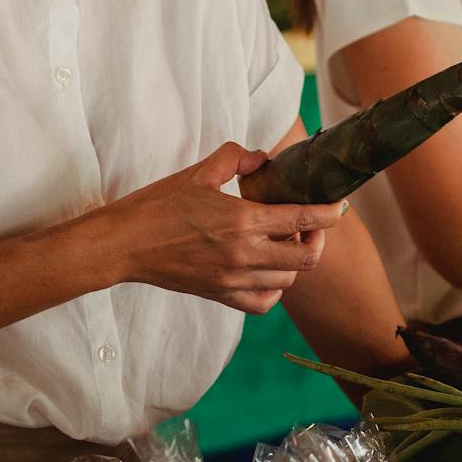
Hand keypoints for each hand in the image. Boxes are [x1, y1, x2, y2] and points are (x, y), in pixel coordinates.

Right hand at [106, 141, 346, 313]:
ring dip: (294, 263)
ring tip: (283, 244)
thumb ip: (237, 157)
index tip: (339, 206)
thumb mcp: (199, 171)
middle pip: (306, 259)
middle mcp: (243, 255)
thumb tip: (263, 159)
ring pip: (288, 282)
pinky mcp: (220, 295)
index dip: (329, 213)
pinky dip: (274, 289)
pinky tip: (266, 271)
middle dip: (317, 241)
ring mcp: (232, 280)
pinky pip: (263, 303)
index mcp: (242, 221)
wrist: (123, 245)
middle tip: (308, 225)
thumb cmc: (157, 205)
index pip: (303, 220)